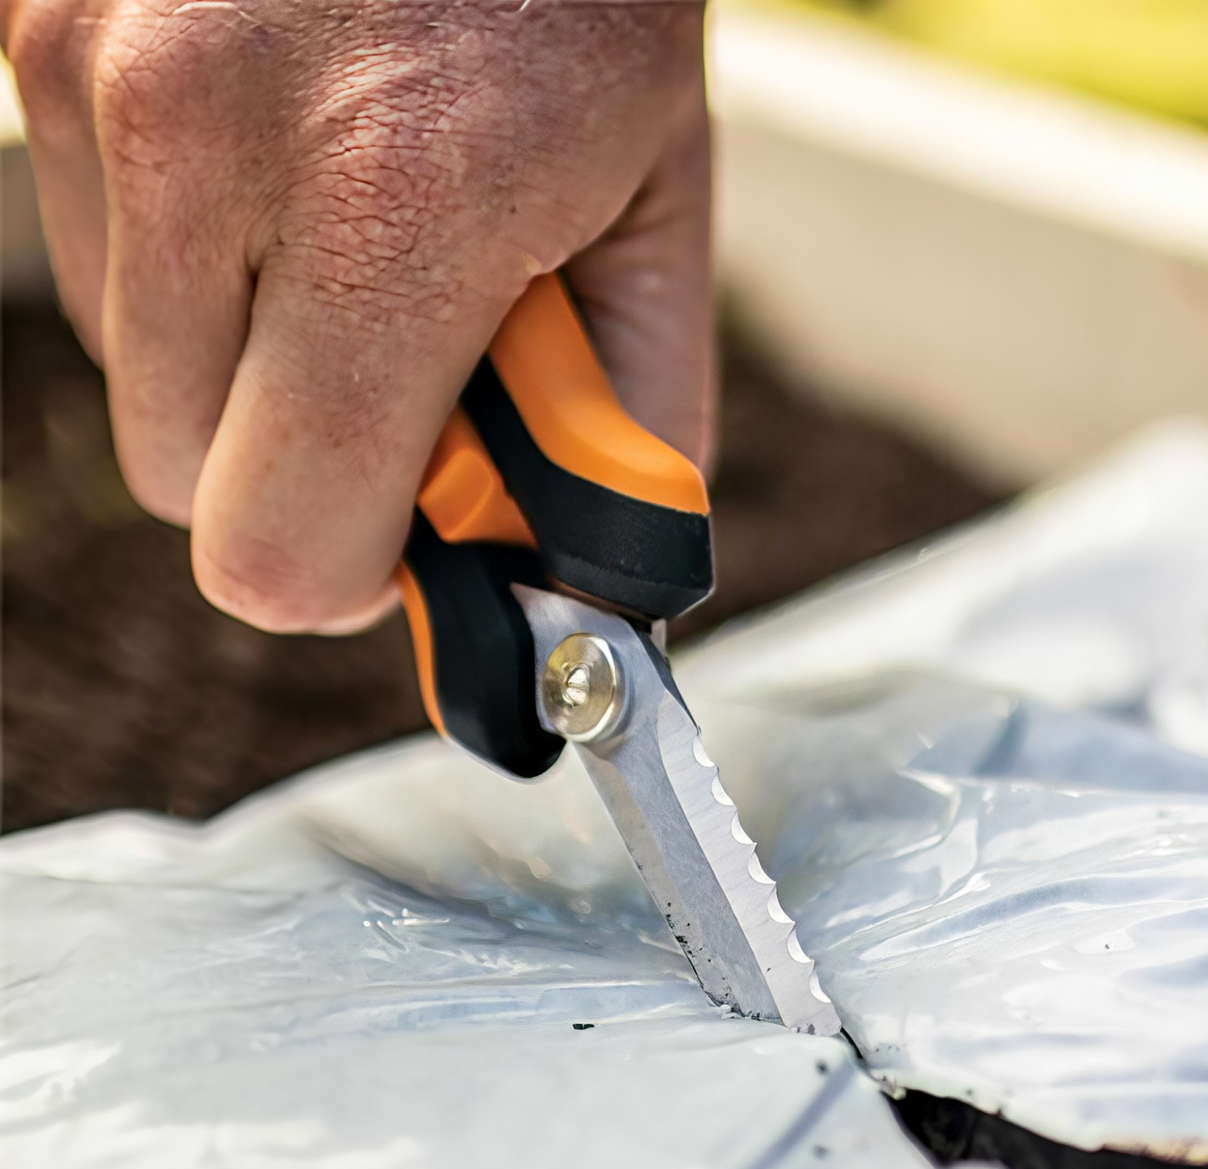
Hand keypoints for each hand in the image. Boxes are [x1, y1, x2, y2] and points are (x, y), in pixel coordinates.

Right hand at [4, 0, 711, 631]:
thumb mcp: (652, 209)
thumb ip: (624, 424)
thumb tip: (574, 579)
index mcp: (393, 210)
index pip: (277, 550)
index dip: (345, 570)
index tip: (405, 523)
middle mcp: (199, 133)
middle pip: (184, 484)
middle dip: (293, 462)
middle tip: (390, 363)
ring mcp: (84, 62)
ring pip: (129, 369)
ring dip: (236, 354)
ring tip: (340, 228)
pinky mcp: (25, 16)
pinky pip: (89, 245)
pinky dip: (180, 250)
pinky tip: (271, 154)